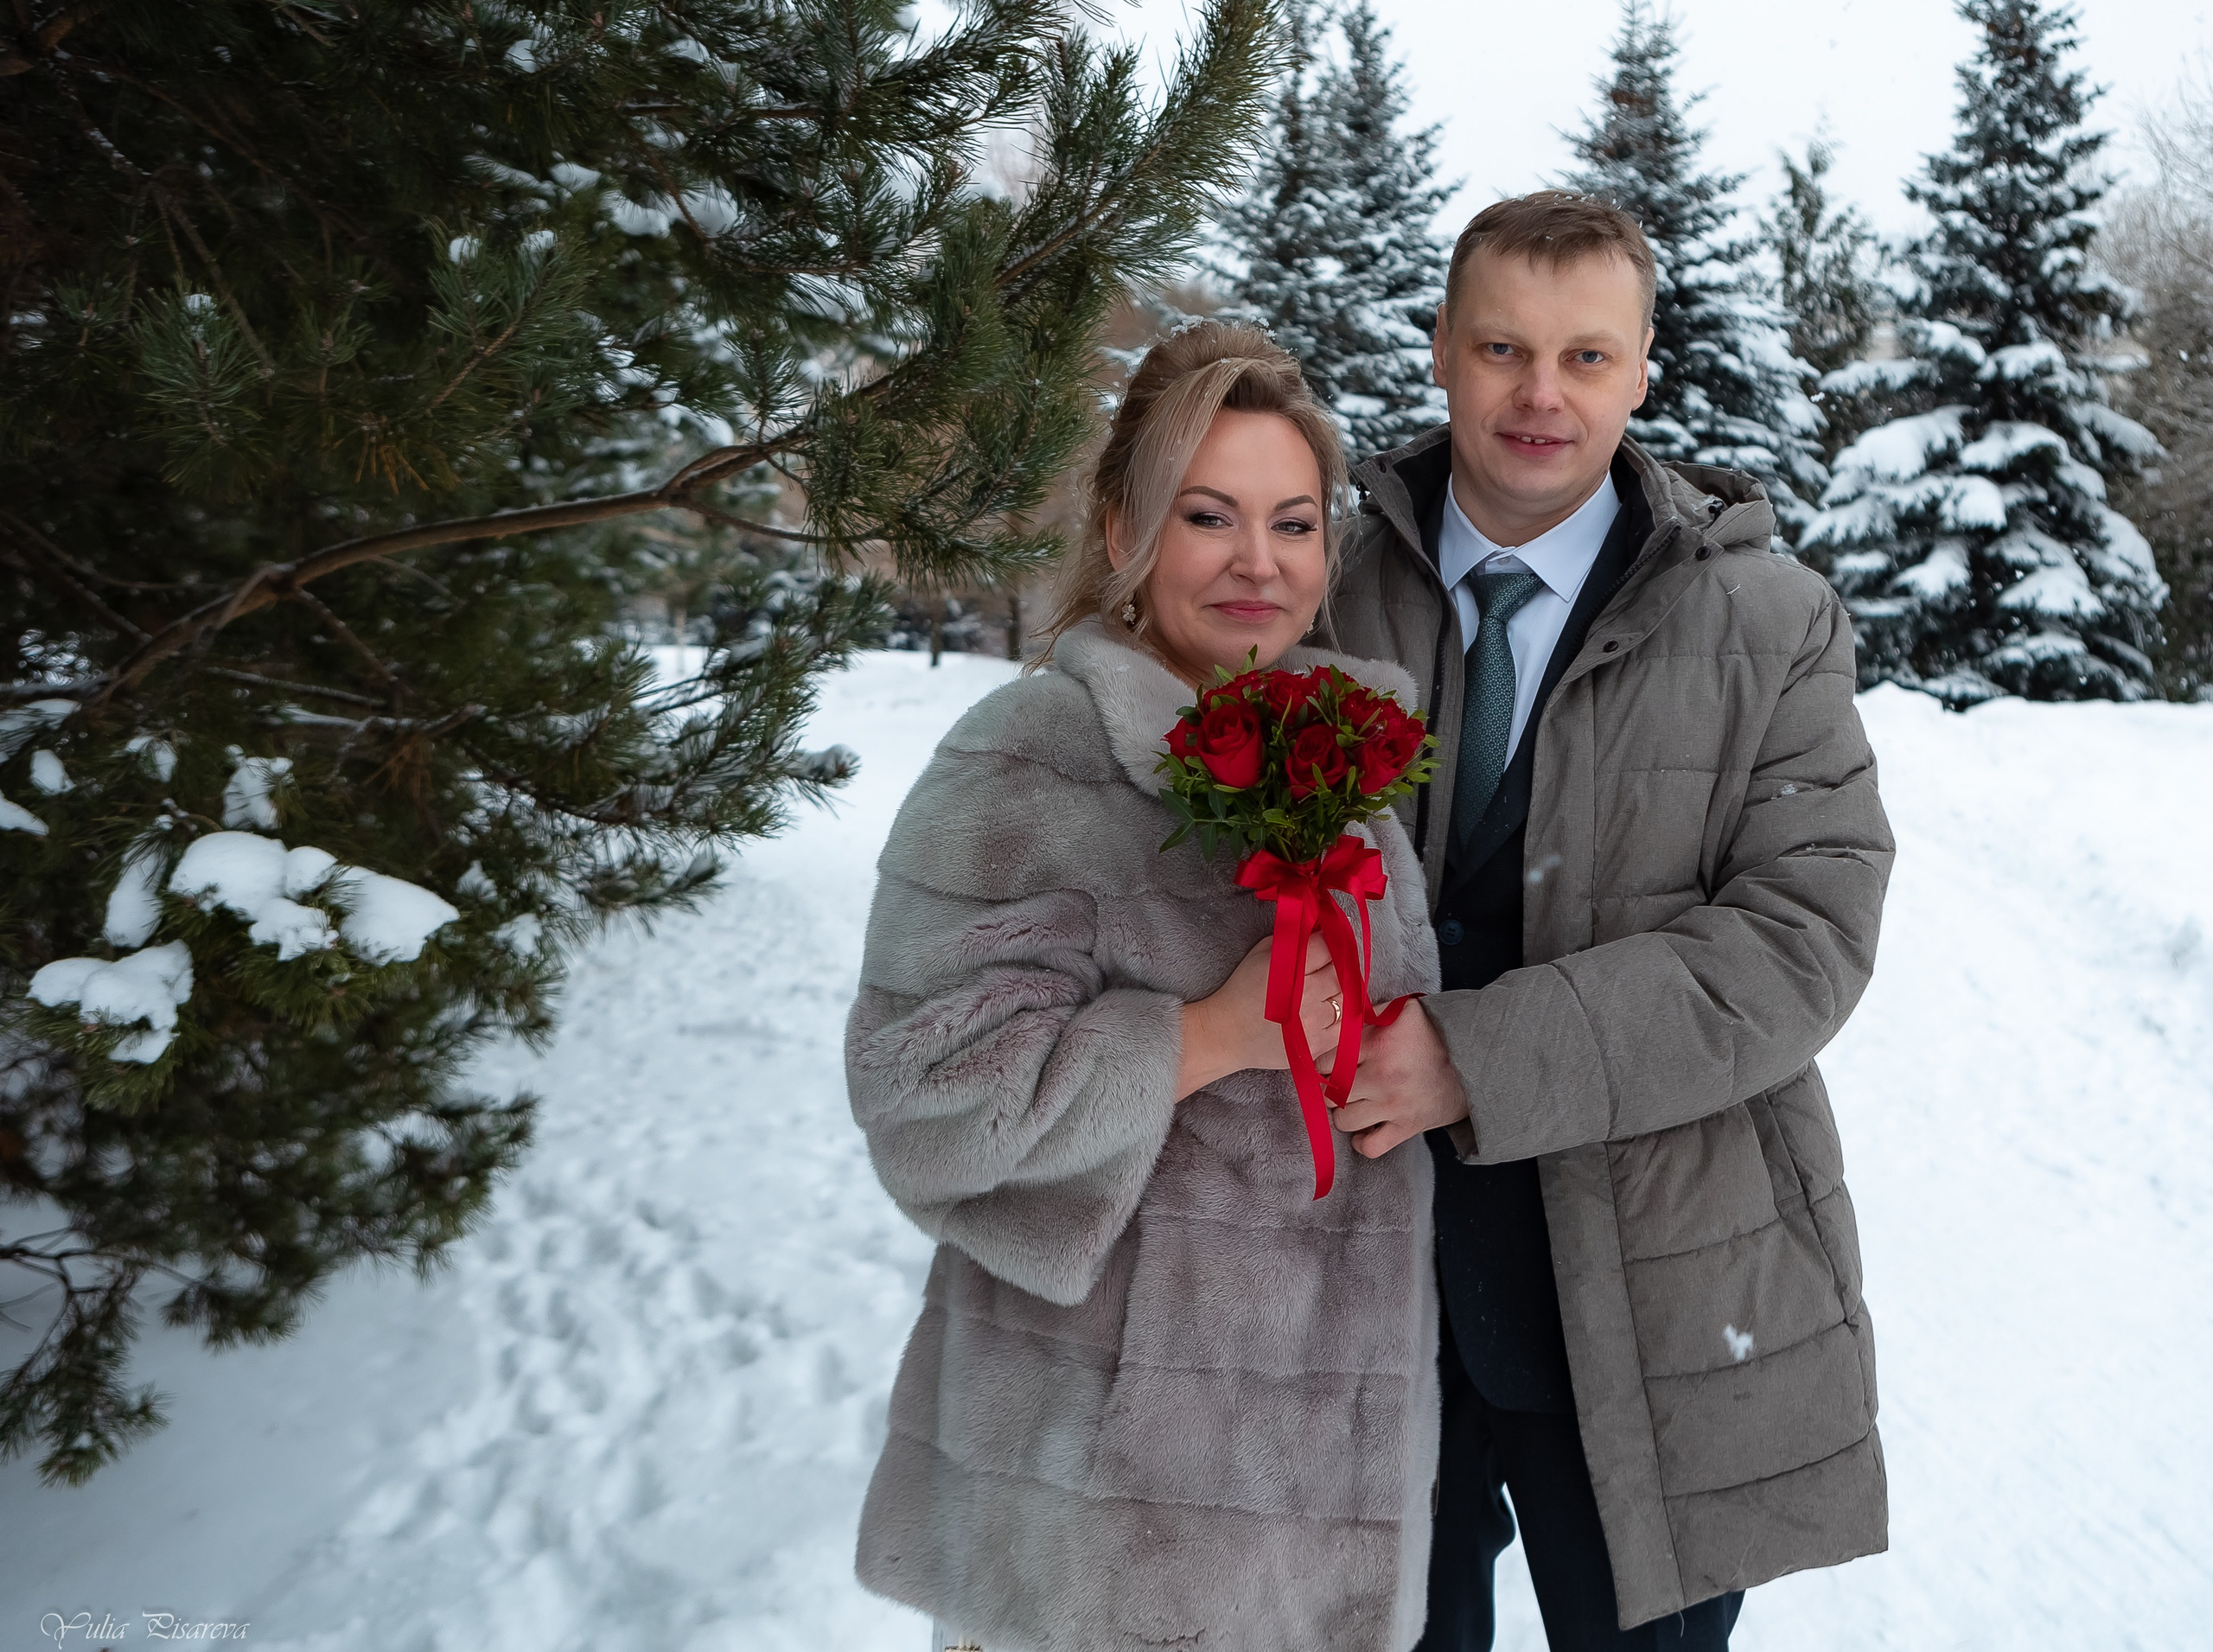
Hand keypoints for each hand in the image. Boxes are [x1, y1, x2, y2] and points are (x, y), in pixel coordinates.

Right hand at [1175, 933, 1340, 1100]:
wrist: (1226, 1034)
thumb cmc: (1242, 990)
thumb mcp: (1261, 952)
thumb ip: (1292, 937)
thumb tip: (1320, 926)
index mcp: (1289, 967)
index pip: (1328, 946)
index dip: (1331, 941)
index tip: (1328, 943)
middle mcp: (1305, 994)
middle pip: (1343, 972)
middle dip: (1338, 966)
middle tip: (1327, 967)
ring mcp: (1313, 1022)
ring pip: (1347, 998)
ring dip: (1340, 992)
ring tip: (1324, 991)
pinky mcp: (1316, 1045)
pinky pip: (1346, 1027)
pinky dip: (1341, 1017)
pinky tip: (1325, 1011)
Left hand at [1326, 999, 1468, 1157]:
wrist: (1475, 1060)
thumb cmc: (1432, 1033)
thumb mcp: (1401, 1011)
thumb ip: (1367, 1013)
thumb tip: (1337, 1022)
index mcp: (1377, 1044)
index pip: (1325, 1063)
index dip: (1324, 1065)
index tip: (1333, 1065)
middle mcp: (1382, 1076)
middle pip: (1330, 1094)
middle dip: (1333, 1090)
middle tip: (1344, 1084)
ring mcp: (1394, 1106)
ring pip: (1343, 1121)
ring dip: (1345, 1113)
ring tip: (1356, 1103)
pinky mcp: (1407, 1128)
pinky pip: (1370, 1147)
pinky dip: (1362, 1142)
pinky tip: (1365, 1129)